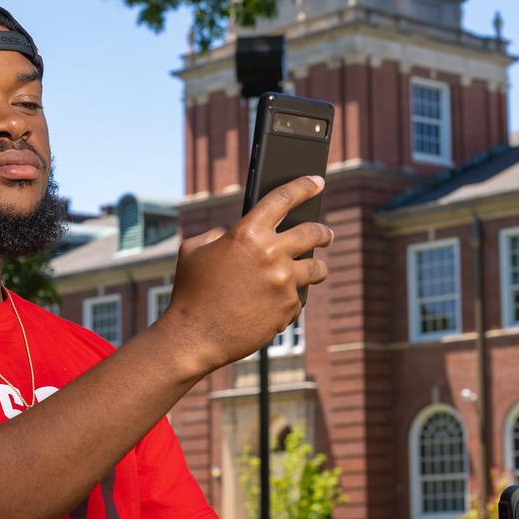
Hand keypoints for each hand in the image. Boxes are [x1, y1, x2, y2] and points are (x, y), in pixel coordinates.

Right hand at [158, 175, 332, 375]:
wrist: (195, 336)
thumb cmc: (190, 292)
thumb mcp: (193, 250)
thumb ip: (217, 233)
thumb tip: (234, 232)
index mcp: (247, 233)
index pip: (284, 198)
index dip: (304, 186)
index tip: (317, 182)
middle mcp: (271, 254)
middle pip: (313, 233)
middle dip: (324, 231)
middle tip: (328, 234)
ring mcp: (284, 283)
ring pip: (316, 268)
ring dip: (318, 267)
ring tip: (317, 269)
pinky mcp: (289, 308)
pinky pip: (299, 297)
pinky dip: (292, 297)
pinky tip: (280, 301)